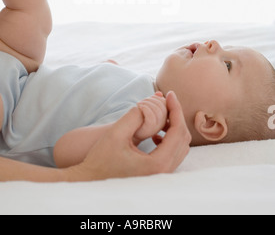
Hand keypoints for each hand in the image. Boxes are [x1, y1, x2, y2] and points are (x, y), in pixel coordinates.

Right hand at [64, 91, 190, 180]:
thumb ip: (134, 116)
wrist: (92, 180)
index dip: (176, 109)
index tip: (170, 94)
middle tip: (167, 100)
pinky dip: (169, 138)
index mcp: (157, 163)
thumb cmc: (101, 159)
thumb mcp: (116, 133)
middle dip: (176, 116)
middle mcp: (164, 172)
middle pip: (183, 138)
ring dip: (174, 126)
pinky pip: (173, 153)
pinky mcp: (158, 174)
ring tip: (162, 113)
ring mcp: (162, 175)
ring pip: (180, 146)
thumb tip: (149, 105)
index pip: (177, 131)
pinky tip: (155, 132)